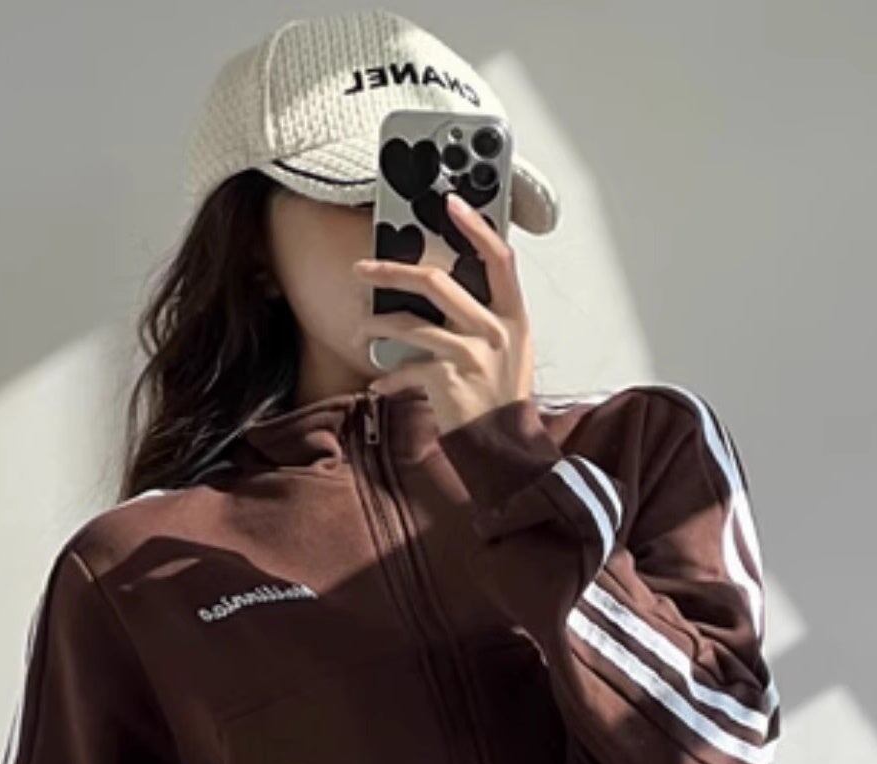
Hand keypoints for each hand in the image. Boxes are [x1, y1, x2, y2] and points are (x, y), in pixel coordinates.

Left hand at [355, 190, 535, 434]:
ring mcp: (471, 355)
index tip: (451, 203)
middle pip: (436, 281)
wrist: (505, 447)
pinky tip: (379, 383)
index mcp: (514, 317)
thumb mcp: (511, 351)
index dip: (476, 227)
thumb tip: (446, 288)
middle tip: (362, 269)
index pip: (499, 258)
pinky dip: (388, 376)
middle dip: (391, 270)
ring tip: (363, 330)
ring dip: (377, 324)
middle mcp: (495, 331)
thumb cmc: (502, 399)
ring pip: (410, 323)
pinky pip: (406, 368)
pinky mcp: (448, 381)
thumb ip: (488, 318)